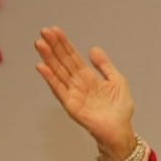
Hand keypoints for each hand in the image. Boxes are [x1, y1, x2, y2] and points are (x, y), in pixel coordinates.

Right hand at [34, 27, 135, 160]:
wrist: (121, 131)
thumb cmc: (120, 109)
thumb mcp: (117, 81)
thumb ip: (105, 65)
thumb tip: (93, 48)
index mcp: (87, 77)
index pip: (72, 57)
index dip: (64, 44)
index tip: (54, 30)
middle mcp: (77, 84)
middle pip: (63, 62)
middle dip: (53, 47)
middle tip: (43, 31)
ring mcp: (73, 94)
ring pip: (58, 73)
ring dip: (48, 58)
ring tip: (39, 44)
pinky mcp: (71, 106)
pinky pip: (59, 90)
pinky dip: (50, 78)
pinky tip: (42, 66)